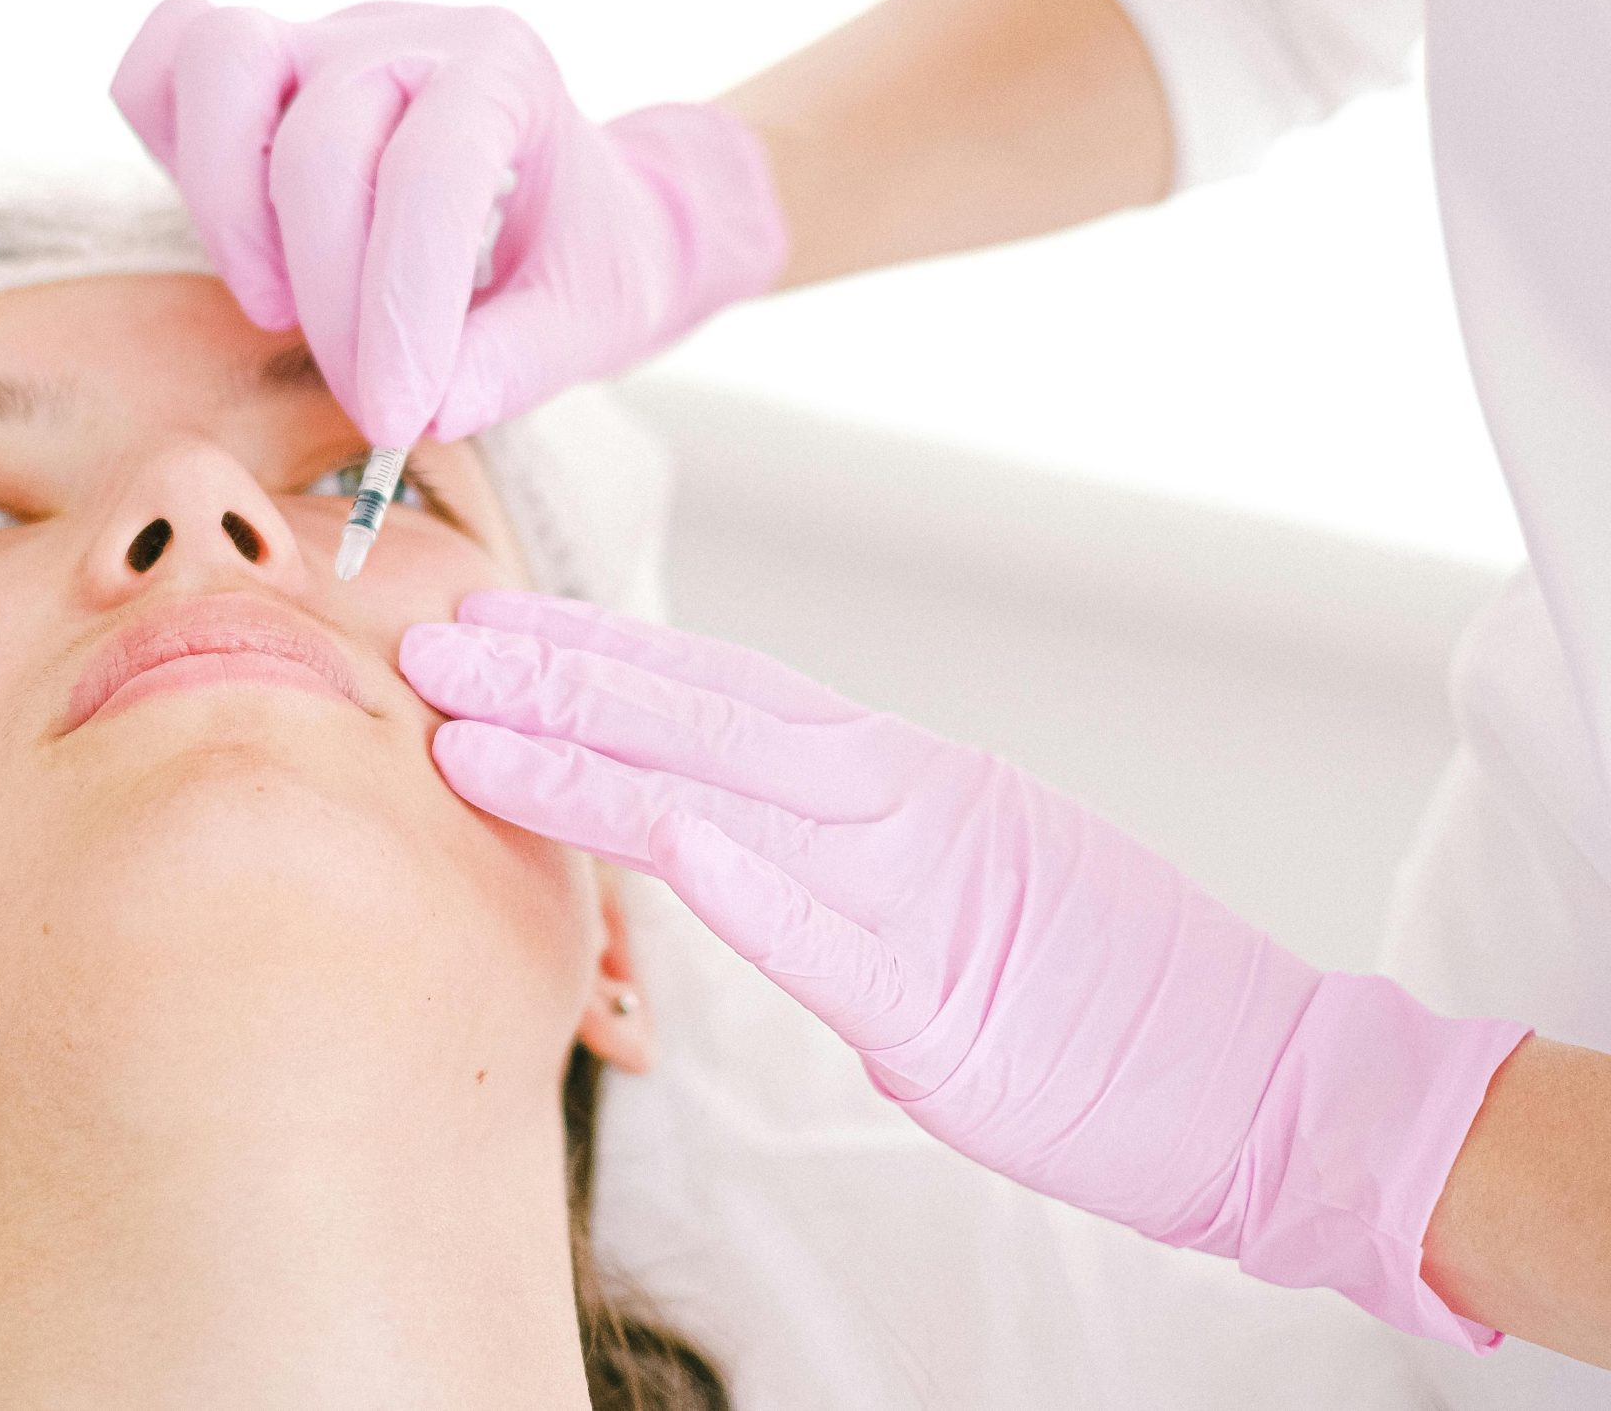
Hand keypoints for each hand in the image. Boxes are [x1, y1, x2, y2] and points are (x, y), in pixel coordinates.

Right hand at [110, 0, 787, 445]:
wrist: (582, 198)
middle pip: (317, 143)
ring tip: (276, 307)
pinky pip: (166, 60)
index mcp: (504, 72)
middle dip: (330, 298)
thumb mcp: (587, 319)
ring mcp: (318, 39)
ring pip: (219, 62)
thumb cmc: (582, 252)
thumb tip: (430, 410)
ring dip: (228, 210)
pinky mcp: (258, 70)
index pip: (429, 174)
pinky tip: (236, 237)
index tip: (397, 417)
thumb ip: (516, 363)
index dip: (400, 308)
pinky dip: (174, 144)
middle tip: (364, 395)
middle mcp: (403, 36)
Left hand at [400, 590, 1531, 1348]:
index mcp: (898, 783)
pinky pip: (829, 934)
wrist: (1270, 1080)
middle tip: (434, 641)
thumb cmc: (1107, 996)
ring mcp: (924, 894)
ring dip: (591, 757)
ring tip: (467, 727)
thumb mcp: (959, 894)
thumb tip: (745, 854)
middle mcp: (900, 807)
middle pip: (701, 718)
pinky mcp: (949, 1003)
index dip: (598, 655)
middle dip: (556, 679)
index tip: (498, 626)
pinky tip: (657, 838)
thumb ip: (844, 864)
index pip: (720, 696)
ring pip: (733, 798)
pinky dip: (742, 880)